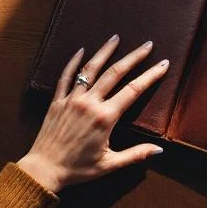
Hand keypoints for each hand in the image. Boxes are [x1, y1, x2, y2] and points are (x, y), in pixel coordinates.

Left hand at [17, 35, 167, 191]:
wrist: (43, 170)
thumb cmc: (78, 169)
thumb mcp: (109, 164)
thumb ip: (135, 154)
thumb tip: (159, 150)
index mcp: (105, 118)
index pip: (134, 90)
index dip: (151, 75)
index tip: (163, 64)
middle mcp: (90, 103)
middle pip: (115, 73)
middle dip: (133, 57)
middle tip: (147, 45)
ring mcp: (72, 99)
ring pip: (91, 69)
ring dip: (105, 52)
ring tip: (116, 38)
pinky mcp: (57, 101)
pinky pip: (66, 76)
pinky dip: (74, 62)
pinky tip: (81, 50)